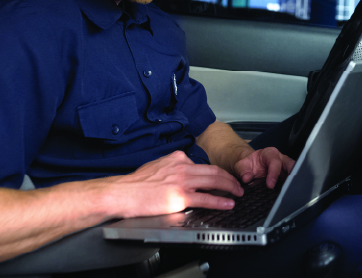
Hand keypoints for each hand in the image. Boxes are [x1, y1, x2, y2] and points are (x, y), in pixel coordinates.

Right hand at [102, 151, 244, 217]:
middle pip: (214, 170)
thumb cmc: (135, 184)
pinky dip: (220, 201)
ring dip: (230, 187)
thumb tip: (181, 173)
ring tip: (238, 192)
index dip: (217, 172)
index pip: (203, 164)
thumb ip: (172, 168)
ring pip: (214, 181)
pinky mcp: (180, 196)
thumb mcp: (157, 166)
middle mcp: (182, 167)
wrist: (122, 193)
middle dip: (229, 178)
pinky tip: (228, 203)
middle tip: (238, 184)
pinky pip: (206, 198)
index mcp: (177, 159)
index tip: (223, 177)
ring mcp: (182, 181)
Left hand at [233, 147, 294, 188]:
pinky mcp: (286, 176)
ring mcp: (285, 168)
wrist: (249, 166)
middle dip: (291, 175)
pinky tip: (288, 194)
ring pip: (294, 173)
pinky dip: (290, 187)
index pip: (275, 162)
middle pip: (291, 165)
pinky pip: (291, 181)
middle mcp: (280, 159)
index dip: (274, 174)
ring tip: (290, 193)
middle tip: (289, 188)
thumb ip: (243, 171)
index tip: (270, 185)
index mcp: (270, 153)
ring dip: (292, 183)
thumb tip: (247, 178)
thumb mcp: (241, 165)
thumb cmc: (247, 164)